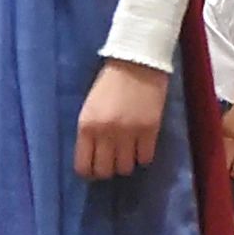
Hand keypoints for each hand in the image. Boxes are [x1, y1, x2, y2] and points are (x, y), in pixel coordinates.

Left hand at [75, 60, 169, 180]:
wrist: (137, 62)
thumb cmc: (109, 83)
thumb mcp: (90, 108)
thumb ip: (90, 132)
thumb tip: (92, 158)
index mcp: (86, 126)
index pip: (83, 165)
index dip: (88, 172)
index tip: (93, 171)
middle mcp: (106, 133)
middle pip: (105, 171)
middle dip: (107, 170)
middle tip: (111, 162)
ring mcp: (129, 133)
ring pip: (126, 168)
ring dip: (126, 163)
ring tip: (127, 153)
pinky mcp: (150, 130)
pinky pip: (145, 158)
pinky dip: (143, 156)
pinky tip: (141, 147)